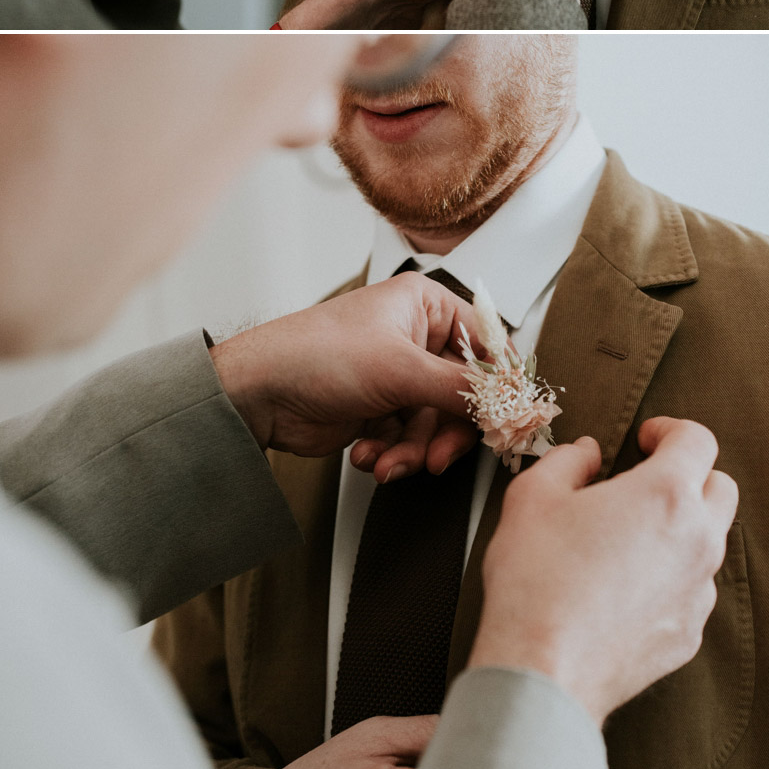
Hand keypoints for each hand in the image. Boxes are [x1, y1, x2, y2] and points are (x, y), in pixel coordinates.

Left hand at [209, 273, 480, 478]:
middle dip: (448, 432)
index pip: (484, 343)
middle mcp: (415, 338)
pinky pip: (408, 441)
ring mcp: (397, 376)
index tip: (508, 418)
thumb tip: (506, 402)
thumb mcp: (401, 369)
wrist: (261, 393)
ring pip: (435, 425)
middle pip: (462, 394)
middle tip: (439, 458)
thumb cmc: (318, 354)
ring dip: (413, 451)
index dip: (498, 384)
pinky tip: (367, 454)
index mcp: (425, 306)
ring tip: (388, 461)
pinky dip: (392, 454)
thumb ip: (460, 388)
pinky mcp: (380, 410)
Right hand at [468, 418, 737, 723]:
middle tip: (647, 481)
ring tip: (631, 537)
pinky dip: (672, 578)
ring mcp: (698, 592)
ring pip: (710, 543)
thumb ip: (568, 459)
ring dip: (681, 529)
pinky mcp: (688, 634)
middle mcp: (697, 541)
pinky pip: (693, 591)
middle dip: (690, 476)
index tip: (645, 439)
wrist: (544, 673)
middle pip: (721, 488)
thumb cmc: (537, 581)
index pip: (699, 440)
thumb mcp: (534, 496)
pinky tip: (628, 586)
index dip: (671, 429)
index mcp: (667, 494)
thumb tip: (587, 454)